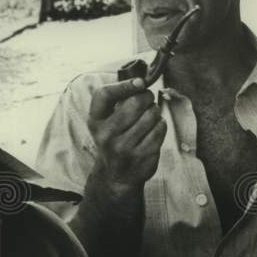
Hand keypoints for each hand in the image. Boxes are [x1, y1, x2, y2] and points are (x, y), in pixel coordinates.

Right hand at [86, 77, 165, 197]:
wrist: (116, 174)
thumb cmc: (114, 138)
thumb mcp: (105, 121)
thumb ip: (117, 101)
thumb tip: (141, 81)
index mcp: (95, 121)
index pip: (104, 95)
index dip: (124, 85)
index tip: (140, 82)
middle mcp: (106, 135)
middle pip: (134, 103)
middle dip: (147, 97)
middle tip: (148, 99)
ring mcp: (124, 147)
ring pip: (151, 115)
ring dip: (155, 111)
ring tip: (149, 117)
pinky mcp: (143, 155)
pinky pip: (160, 129)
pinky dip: (160, 125)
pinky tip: (153, 129)